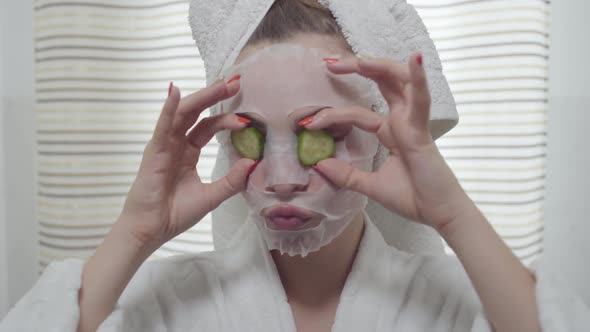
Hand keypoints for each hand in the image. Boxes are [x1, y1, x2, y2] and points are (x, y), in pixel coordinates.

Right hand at [118, 81, 254, 250]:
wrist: (152, 230)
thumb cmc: (175, 214)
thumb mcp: (211, 196)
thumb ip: (231, 181)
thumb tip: (252, 163)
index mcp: (187, 153)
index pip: (207, 128)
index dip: (226, 120)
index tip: (246, 120)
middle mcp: (175, 145)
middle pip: (197, 114)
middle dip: (215, 97)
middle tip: (235, 82)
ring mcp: (164, 146)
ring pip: (183, 114)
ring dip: (202, 98)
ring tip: (221, 85)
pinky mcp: (154, 152)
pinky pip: (162, 126)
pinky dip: (169, 109)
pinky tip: (176, 92)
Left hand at [309, 54, 469, 231]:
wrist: (438, 215)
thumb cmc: (413, 198)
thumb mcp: (371, 186)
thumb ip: (347, 175)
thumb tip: (319, 164)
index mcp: (391, 132)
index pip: (358, 113)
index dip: (334, 114)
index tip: (308, 123)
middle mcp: (402, 121)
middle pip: (381, 83)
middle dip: (357, 69)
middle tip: (328, 64)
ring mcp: (412, 122)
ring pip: (399, 82)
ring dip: (379, 66)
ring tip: (356, 60)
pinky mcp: (421, 130)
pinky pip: (421, 100)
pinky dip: (419, 79)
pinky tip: (415, 59)